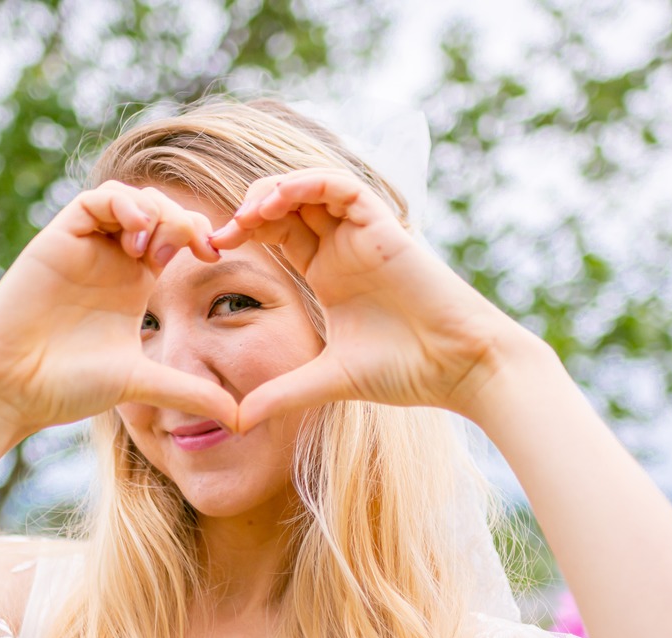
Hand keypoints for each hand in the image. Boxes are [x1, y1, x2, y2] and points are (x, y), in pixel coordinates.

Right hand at [0, 181, 239, 439]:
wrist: (10, 389)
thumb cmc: (67, 388)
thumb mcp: (142, 383)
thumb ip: (190, 392)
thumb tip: (242, 418)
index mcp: (134, 285)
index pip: (175, 239)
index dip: (200, 237)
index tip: (217, 255)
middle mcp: (111, 261)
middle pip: (158, 211)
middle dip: (183, 218)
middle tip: (198, 242)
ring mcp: (84, 249)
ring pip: (128, 198)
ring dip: (154, 208)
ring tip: (159, 241)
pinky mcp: (57, 240)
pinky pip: (94, 200)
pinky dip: (121, 203)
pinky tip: (137, 231)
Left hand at [208, 168, 538, 430]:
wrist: (459, 368)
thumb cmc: (406, 372)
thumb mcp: (327, 381)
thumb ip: (282, 394)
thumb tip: (235, 421)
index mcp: (328, 273)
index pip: (277, 234)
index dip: (242, 233)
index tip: (212, 252)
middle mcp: (342, 247)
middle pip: (287, 203)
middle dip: (249, 209)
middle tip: (221, 232)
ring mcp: (363, 234)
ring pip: (311, 186)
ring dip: (275, 190)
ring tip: (247, 214)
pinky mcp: (384, 226)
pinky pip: (342, 186)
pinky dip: (309, 183)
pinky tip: (280, 200)